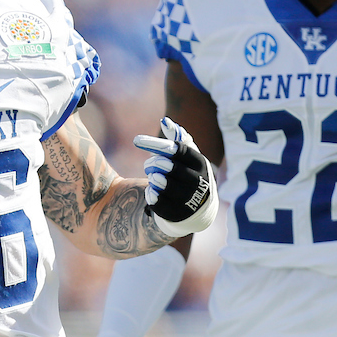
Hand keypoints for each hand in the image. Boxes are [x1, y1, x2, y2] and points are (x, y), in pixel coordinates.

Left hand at [134, 117, 217, 237]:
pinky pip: (158, 204)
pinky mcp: (177, 215)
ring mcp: (189, 201)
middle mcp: (198, 182)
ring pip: (165, 186)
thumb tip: (165, 121)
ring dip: (154, 179)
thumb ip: (177, 138)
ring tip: (153, 177)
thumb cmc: (188, 173)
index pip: (178, 150)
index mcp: (200, 163)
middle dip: (154, 163)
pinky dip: (151, 195)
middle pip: (171, 168)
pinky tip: (151, 191)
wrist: (198, 208)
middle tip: (148, 165)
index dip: (157, 144)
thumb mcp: (187, 156)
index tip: (136, 140)